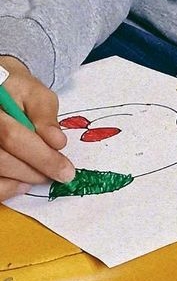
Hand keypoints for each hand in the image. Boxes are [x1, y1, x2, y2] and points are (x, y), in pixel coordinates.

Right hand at [0, 55, 74, 200]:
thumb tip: (57, 142)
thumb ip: (46, 116)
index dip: (42, 157)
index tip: (66, 170)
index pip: (12, 137)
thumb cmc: (15, 91)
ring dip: (22, 180)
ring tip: (40, 173)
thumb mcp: (35, 94)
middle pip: (1, 159)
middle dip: (34, 171)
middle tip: (57, 172)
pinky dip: (8, 188)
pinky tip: (22, 182)